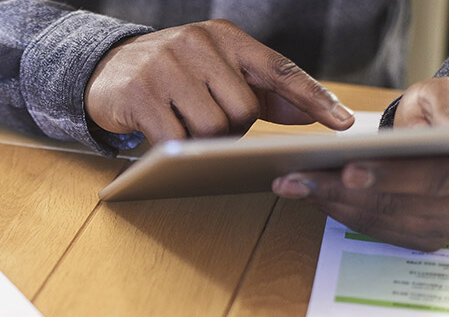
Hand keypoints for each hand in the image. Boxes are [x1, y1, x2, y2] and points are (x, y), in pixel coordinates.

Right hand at [85, 19, 354, 143]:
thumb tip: (313, 114)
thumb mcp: (217, 72)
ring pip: (213, 126)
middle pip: (244, 109)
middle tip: (211, 125)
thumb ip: (264, 91)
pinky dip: (176, 148)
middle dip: (233, 128)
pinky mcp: (139, 93)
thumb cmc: (172, 76)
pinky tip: (163, 135)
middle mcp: (196, 43)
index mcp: (223, 36)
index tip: (344, 122)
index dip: (312, 96)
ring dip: (204, 140)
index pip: (278, 68)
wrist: (104, 71)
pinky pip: (176, 139)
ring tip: (185, 128)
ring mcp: (165, 66)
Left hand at [272, 77, 448, 250]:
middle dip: (343, 192)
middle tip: (297, 178)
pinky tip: (309, 195)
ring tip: (291, 184)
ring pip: (383, 221)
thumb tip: (447, 129)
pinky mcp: (425, 237)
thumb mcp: (448, 93)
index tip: (348, 169)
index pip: (437, 177)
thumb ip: (446, 107)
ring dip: (332, 204)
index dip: (392, 176)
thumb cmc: (447, 112)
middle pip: (401, 205)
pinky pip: (377, 230)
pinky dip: (340, 213)